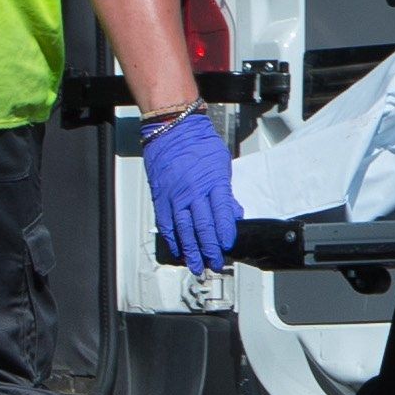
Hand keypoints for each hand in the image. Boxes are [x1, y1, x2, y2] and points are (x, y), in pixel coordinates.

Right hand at [142, 108, 239, 278]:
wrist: (172, 128)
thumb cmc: (198, 142)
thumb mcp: (222, 164)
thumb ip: (226, 192)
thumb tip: (233, 213)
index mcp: (213, 182)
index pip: (222, 214)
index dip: (225, 234)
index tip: (228, 247)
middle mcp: (193, 191)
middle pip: (203, 227)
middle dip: (210, 249)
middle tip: (215, 264)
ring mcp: (175, 195)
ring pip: (183, 229)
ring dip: (191, 250)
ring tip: (196, 266)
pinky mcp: (161, 197)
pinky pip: (166, 223)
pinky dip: (172, 239)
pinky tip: (178, 250)